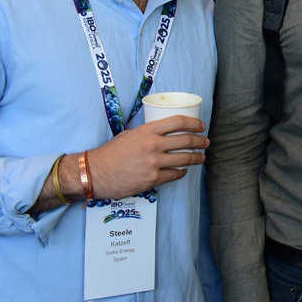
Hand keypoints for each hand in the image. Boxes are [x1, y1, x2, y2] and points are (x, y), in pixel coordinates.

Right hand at [87, 116, 208, 199]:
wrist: (96, 173)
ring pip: (185, 159)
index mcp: (147, 131)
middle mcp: (153, 145)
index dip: (194, 123)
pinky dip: (182, 172)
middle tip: (206, 142)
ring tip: (201, 157)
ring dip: (197, 158)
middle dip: (201, 141)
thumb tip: (163, 133)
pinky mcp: (152, 179)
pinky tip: (184, 170)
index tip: (201, 126)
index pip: (178, 122)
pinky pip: (175, 174)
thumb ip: (147, 133)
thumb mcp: (130, 135)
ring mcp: (154, 163)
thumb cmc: (111, 153)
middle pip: (187, 141)